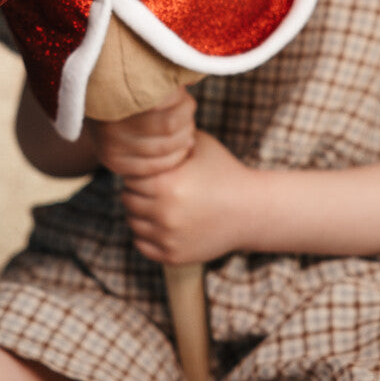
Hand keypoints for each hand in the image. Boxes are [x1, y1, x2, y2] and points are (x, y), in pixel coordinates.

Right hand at [88, 88, 196, 178]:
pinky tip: (181, 147)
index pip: (165, 101)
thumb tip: (190, 79)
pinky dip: (175, 157)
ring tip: (188, 129)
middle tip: (189, 114)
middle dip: (186, 120)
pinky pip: (155, 166)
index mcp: (118, 95)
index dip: (182, 102)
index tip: (185, 98)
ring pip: (165, 147)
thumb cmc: (125, 89)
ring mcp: (111, 146)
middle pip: (169, 125)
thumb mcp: (139, 78)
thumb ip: (162, 80)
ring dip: (184, 138)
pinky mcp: (115, 164)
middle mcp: (110, 122)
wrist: (92, 111)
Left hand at [120, 130, 252, 266]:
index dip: (140, 170)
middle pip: (128, 199)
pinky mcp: (173, 256)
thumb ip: (170, 137)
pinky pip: (141, 244)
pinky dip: (147, 234)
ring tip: (161, 203)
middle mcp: (164, 213)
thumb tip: (143, 124)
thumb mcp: (200, 145)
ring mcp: (168, 237)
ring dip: (141, 212)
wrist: (251, 210)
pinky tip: (163, 222)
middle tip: (158, 186)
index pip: (130, 176)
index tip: (154, 170)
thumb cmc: (224, 172)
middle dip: (140, 191)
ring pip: (132, 222)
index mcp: (167, 184)